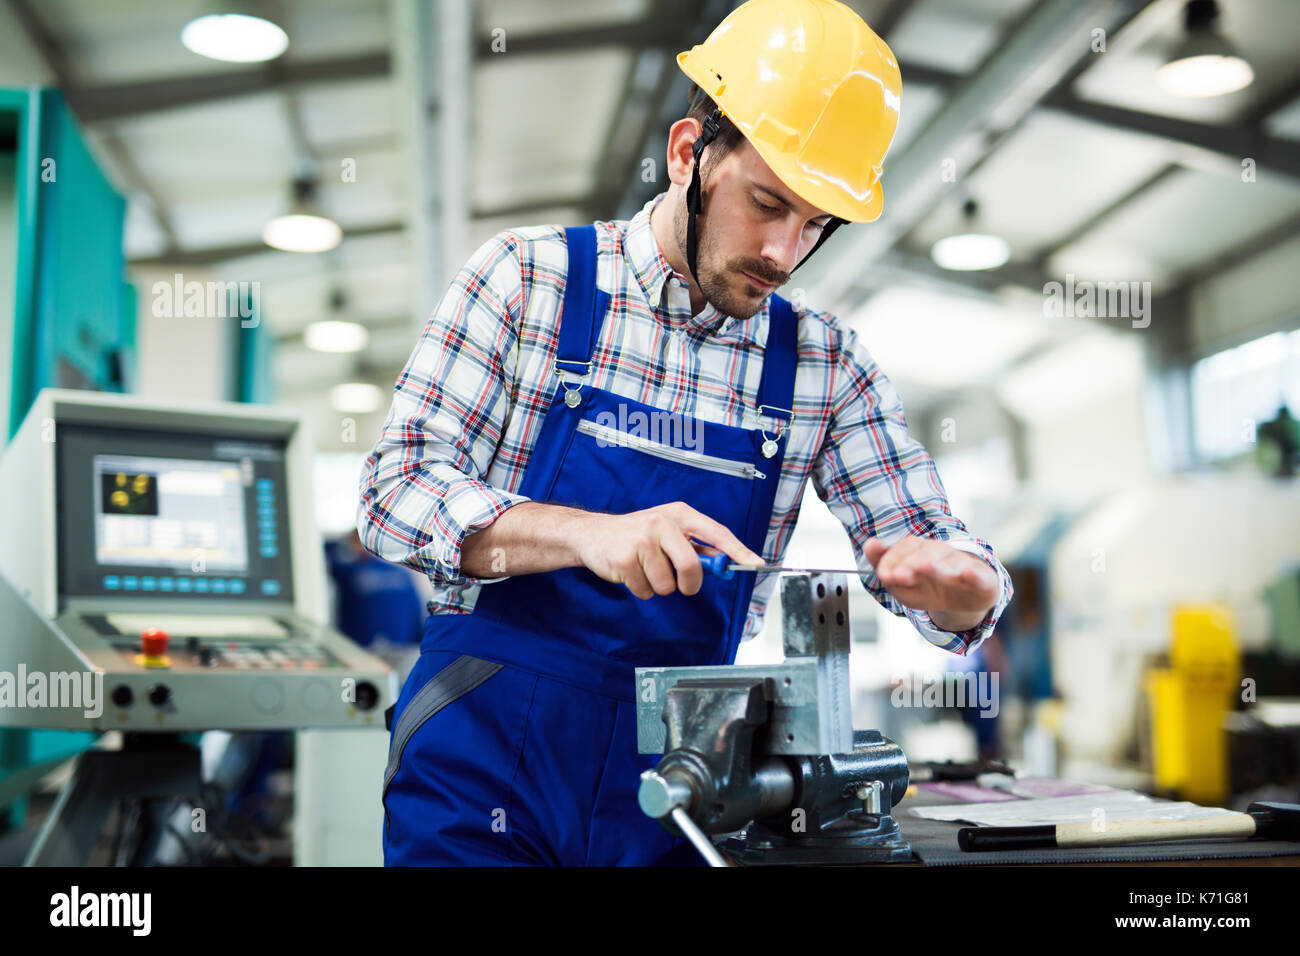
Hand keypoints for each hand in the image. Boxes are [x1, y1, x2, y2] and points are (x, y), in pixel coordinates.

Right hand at [576, 502, 761, 598]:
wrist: (592, 535)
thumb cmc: (636, 536)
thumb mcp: (667, 532)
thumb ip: (694, 547)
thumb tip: (723, 565)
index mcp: (680, 515)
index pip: (717, 533)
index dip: (738, 551)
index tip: (756, 564)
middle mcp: (663, 523)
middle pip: (692, 566)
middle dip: (689, 584)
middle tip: (681, 584)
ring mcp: (643, 540)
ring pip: (667, 584)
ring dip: (658, 586)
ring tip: (645, 569)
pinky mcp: (626, 558)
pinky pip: (646, 590)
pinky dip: (640, 589)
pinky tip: (631, 572)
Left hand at [863, 536, 997, 629]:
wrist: (964, 600)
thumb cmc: (929, 587)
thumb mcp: (902, 584)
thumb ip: (885, 566)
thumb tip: (869, 544)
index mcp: (920, 550)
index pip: (906, 548)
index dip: (894, 560)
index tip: (886, 575)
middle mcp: (942, 553)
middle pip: (928, 552)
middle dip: (913, 562)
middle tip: (903, 574)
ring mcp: (963, 565)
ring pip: (951, 562)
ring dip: (938, 566)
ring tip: (926, 568)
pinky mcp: (982, 579)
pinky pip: (979, 575)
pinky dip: (974, 575)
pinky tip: (967, 575)